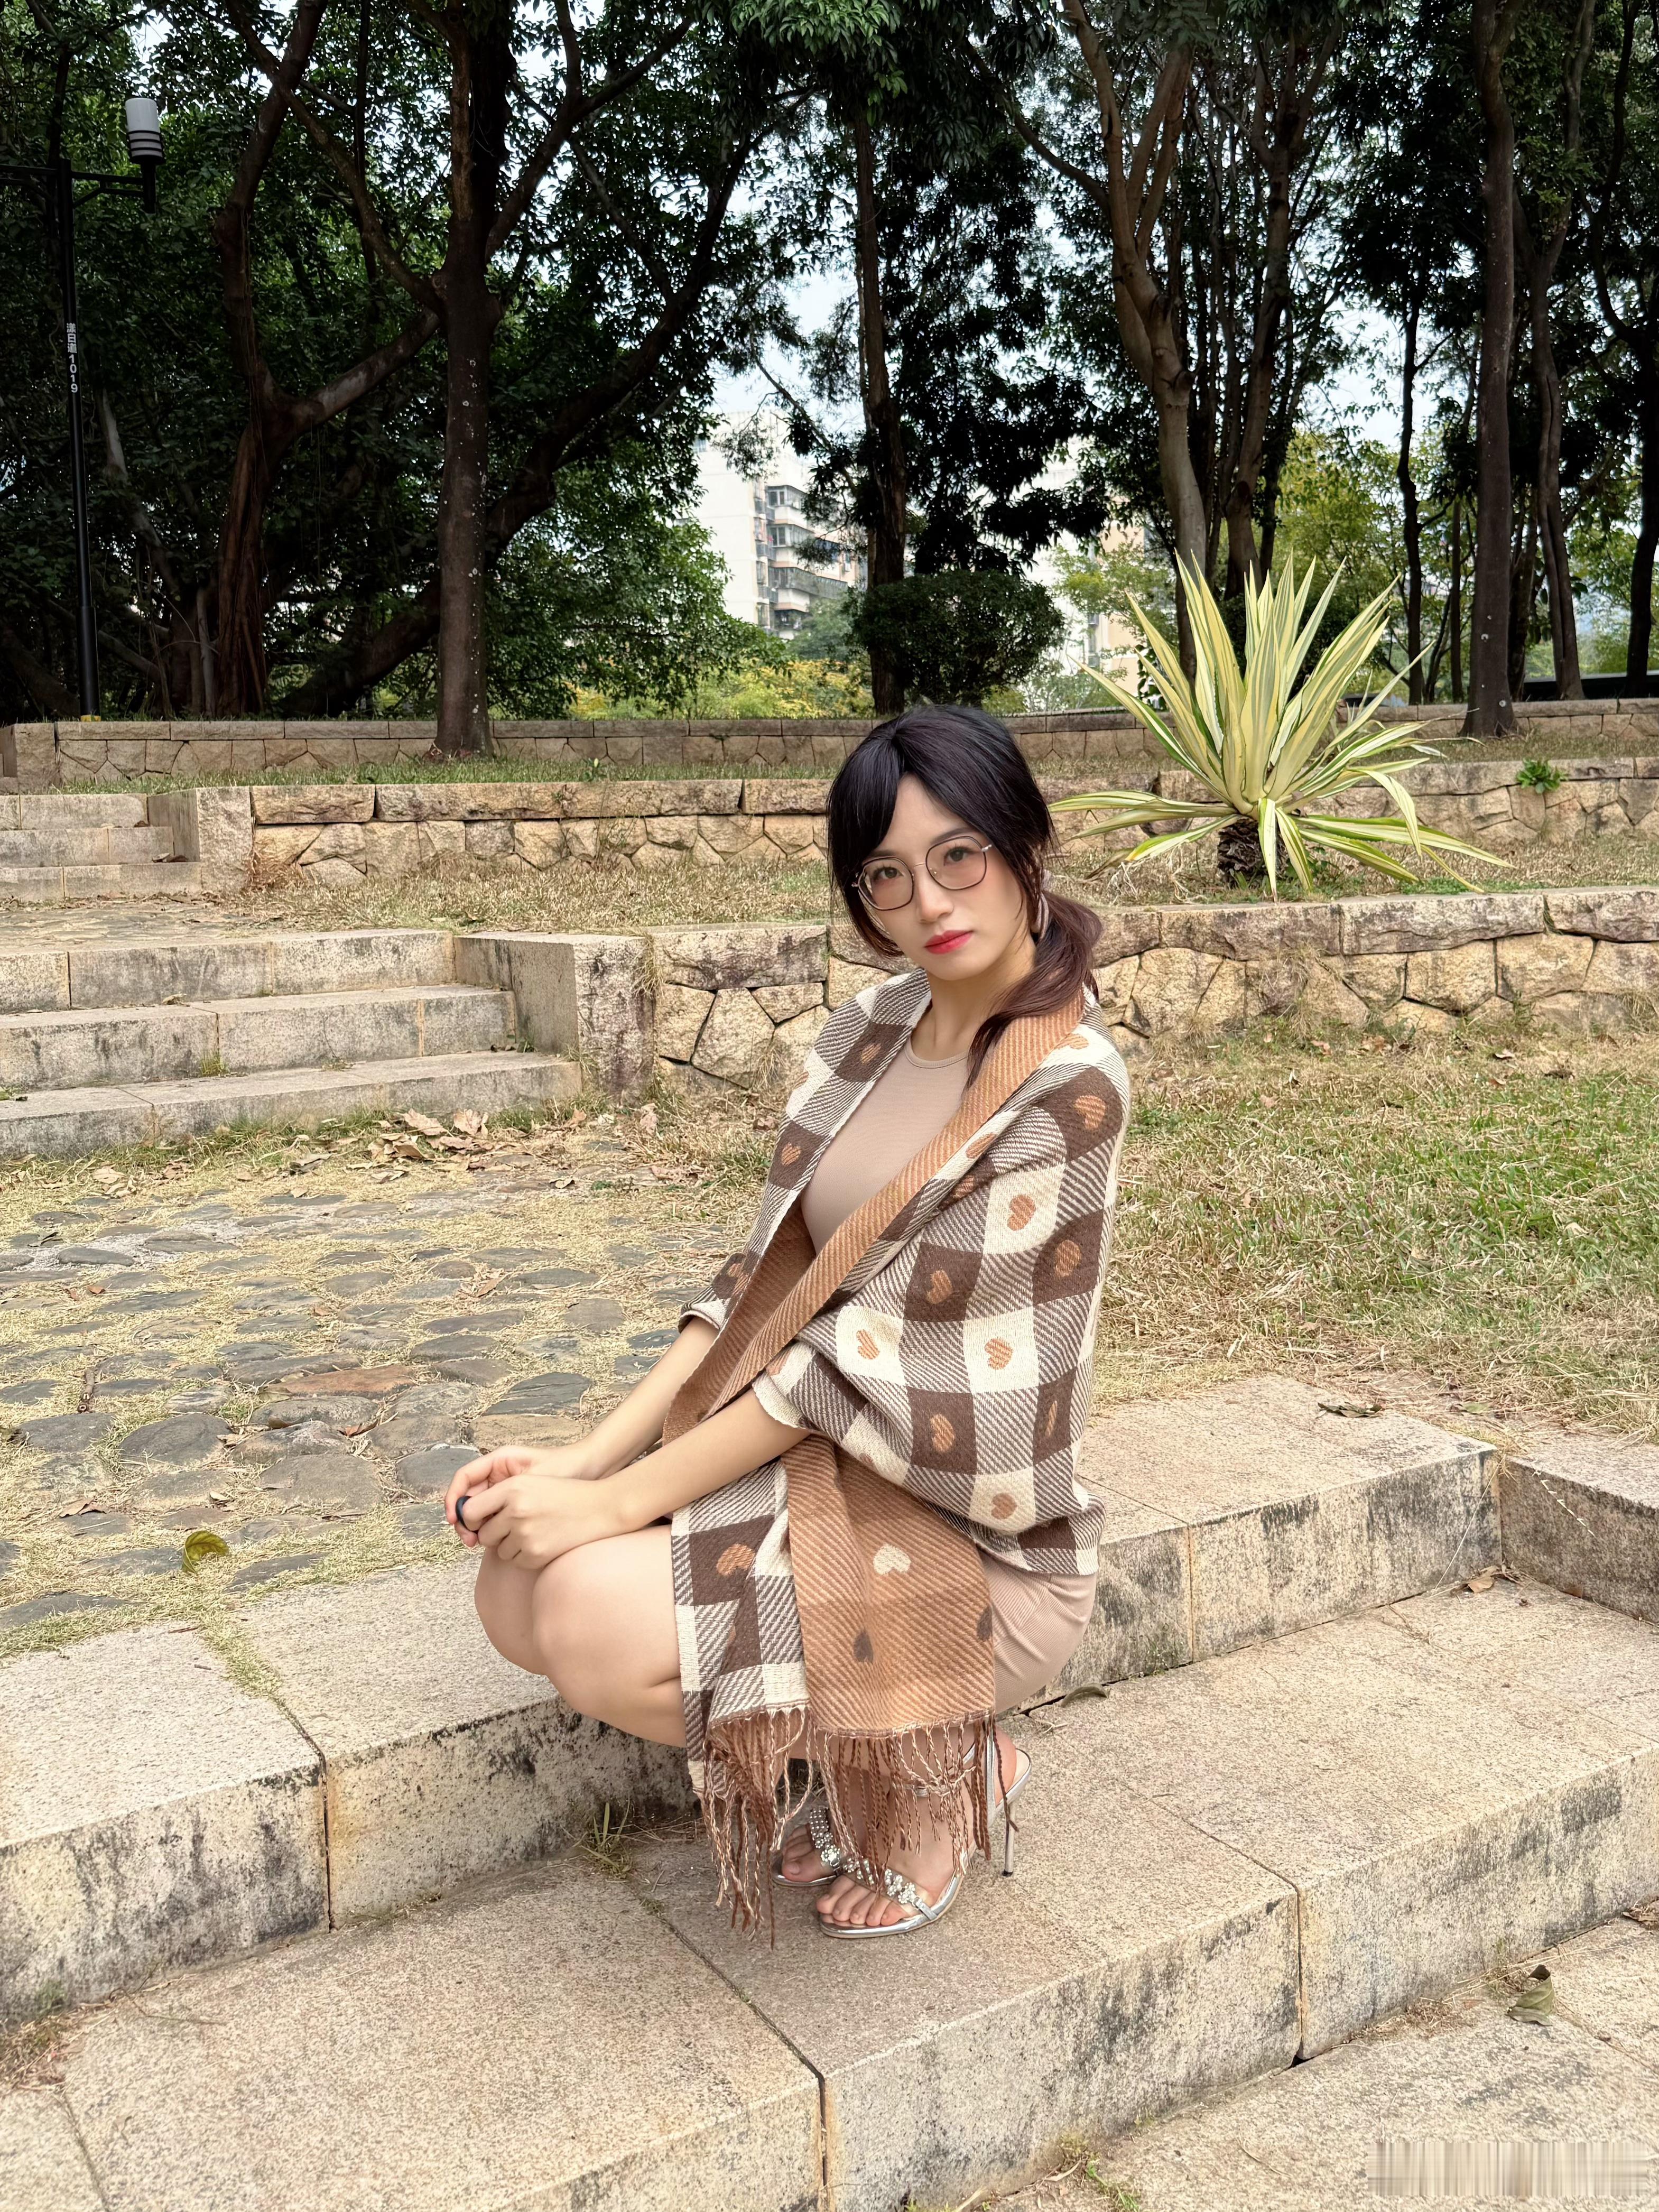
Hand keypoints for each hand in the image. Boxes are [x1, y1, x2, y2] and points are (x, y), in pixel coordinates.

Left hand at [447, 1448, 625, 1569]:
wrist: (599, 1508)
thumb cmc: (563, 1494)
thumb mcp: (531, 1483)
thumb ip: (500, 1496)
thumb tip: (468, 1516)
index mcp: (513, 1488)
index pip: (471, 1510)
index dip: (473, 1517)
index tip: (480, 1519)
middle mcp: (516, 1511)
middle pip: (484, 1534)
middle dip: (495, 1533)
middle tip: (515, 1526)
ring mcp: (526, 1535)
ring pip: (499, 1550)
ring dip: (511, 1545)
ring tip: (534, 1531)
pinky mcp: (536, 1555)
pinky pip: (516, 1561)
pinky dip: (525, 1555)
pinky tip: (543, 1541)